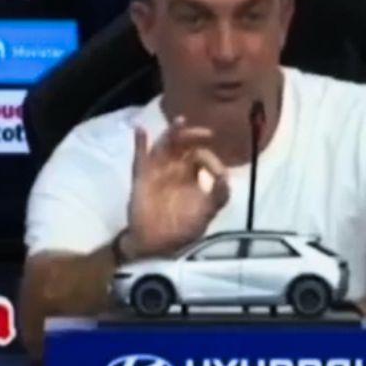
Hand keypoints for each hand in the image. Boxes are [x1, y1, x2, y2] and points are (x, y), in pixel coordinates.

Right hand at [125, 116, 229, 258]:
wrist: (158, 244)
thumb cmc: (183, 227)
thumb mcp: (207, 212)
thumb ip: (219, 195)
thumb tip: (226, 176)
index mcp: (190, 173)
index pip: (200, 155)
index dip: (211, 159)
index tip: (218, 174)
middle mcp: (174, 167)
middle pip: (183, 143)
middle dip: (194, 135)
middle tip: (207, 133)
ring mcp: (157, 170)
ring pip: (164, 145)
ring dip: (172, 132)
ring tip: (180, 121)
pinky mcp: (142, 177)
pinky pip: (140, 158)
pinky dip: (139, 144)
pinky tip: (141, 130)